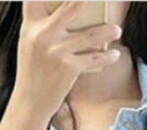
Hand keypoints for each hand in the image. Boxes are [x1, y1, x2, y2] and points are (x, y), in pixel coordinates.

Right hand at [14, 1, 122, 120]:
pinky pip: (93, 58)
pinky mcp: (68, 67)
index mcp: (31, 26)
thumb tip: (72, 11)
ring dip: (107, 32)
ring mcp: (56, 51)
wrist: (30, 102)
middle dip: (87, 0)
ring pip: (90, 34)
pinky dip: (106, 58)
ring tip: (116, 31)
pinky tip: (113, 55)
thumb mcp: (31, 44)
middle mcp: (43, 35)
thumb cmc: (33, 72)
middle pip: (71, 6)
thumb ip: (45, 26)